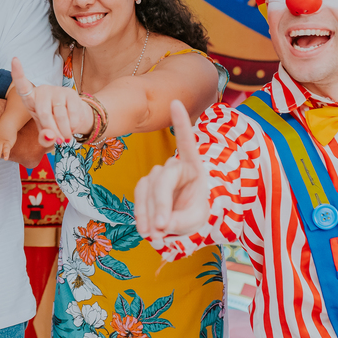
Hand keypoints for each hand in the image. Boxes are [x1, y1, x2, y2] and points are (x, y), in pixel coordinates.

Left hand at [10, 57, 93, 145]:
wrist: (72, 118)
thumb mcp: (44, 133)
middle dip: (51, 130)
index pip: (22, 85)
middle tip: (58, 141)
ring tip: (65, 137)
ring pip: (59, 116)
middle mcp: (43, 91)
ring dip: (64, 132)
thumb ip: (43, 138)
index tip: (15, 60)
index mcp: (30, 99)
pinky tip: (72, 128)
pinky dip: (73, 127)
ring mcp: (57, 90)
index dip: (18, 74)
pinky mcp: (71, 93)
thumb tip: (50, 135)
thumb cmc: (51, 124)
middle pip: (43, 113)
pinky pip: (72, 115)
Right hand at [133, 99, 209, 239]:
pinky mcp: (145, 186)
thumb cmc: (198, 214)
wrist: (186, 220)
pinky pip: (139, 197)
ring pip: (147, 189)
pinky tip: (145, 230)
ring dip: (148, 213)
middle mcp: (174, 166)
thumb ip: (181, 221)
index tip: (176, 102)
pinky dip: (141, 214)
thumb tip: (160, 225)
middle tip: (160, 229)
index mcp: (194, 167)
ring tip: (153, 236)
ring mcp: (157, 176)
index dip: (181, 123)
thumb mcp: (196, 219)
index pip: (187, 142)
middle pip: (162, 179)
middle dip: (160, 204)